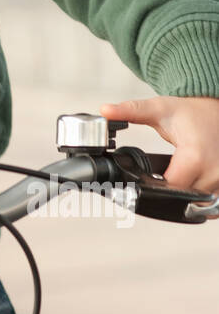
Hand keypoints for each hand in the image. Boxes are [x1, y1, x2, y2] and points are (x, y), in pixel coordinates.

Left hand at [99, 96, 218, 193]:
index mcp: (196, 156)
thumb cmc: (191, 111)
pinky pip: (210, 204)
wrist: (216, 109)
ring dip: (184, 196)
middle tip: (159, 176)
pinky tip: (189, 184)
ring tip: (175, 177)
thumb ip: (130, 111)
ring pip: (197, 204)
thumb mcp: (159, 109)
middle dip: (167, 192)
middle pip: (183, 199)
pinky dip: (198, 198)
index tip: (145, 178)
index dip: (153, 187)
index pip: (170, 188)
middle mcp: (214, 171)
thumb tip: (105, 111)